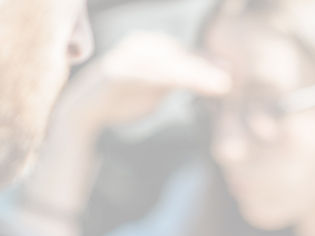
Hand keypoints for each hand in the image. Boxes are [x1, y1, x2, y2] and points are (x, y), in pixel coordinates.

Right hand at [53, 30, 230, 135]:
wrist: (85, 110)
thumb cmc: (125, 98)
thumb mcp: (159, 88)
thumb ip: (181, 80)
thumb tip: (216, 79)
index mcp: (152, 46)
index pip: (185, 53)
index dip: (208, 64)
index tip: (229, 75)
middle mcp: (140, 45)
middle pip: (180, 56)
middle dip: (205, 69)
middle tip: (229, 82)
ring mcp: (129, 57)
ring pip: (168, 65)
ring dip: (195, 75)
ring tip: (217, 87)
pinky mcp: (119, 73)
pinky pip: (149, 76)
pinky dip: (169, 81)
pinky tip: (186, 86)